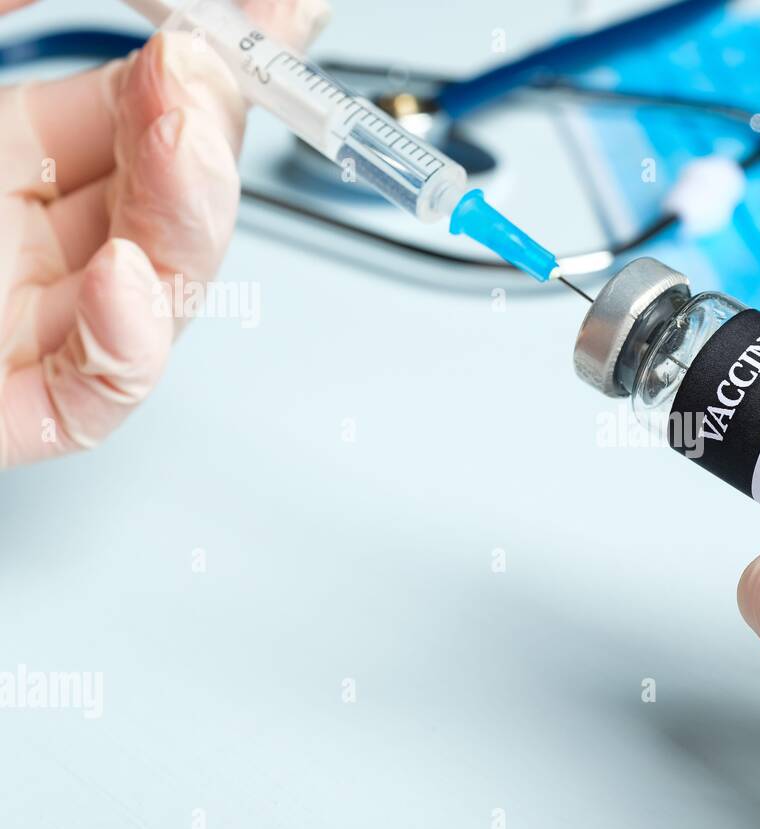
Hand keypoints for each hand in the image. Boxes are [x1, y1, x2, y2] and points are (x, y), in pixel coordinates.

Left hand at [0, 0, 327, 466]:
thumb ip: (32, 7)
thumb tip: (168, 12)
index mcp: (10, 153)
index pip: (153, 110)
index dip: (230, 67)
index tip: (283, 22)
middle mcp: (31, 236)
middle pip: (179, 198)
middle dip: (213, 132)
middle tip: (209, 65)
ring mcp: (30, 321)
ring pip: (168, 289)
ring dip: (192, 215)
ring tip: (180, 131)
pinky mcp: (16, 408)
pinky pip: (101, 396)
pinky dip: (131, 347)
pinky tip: (120, 279)